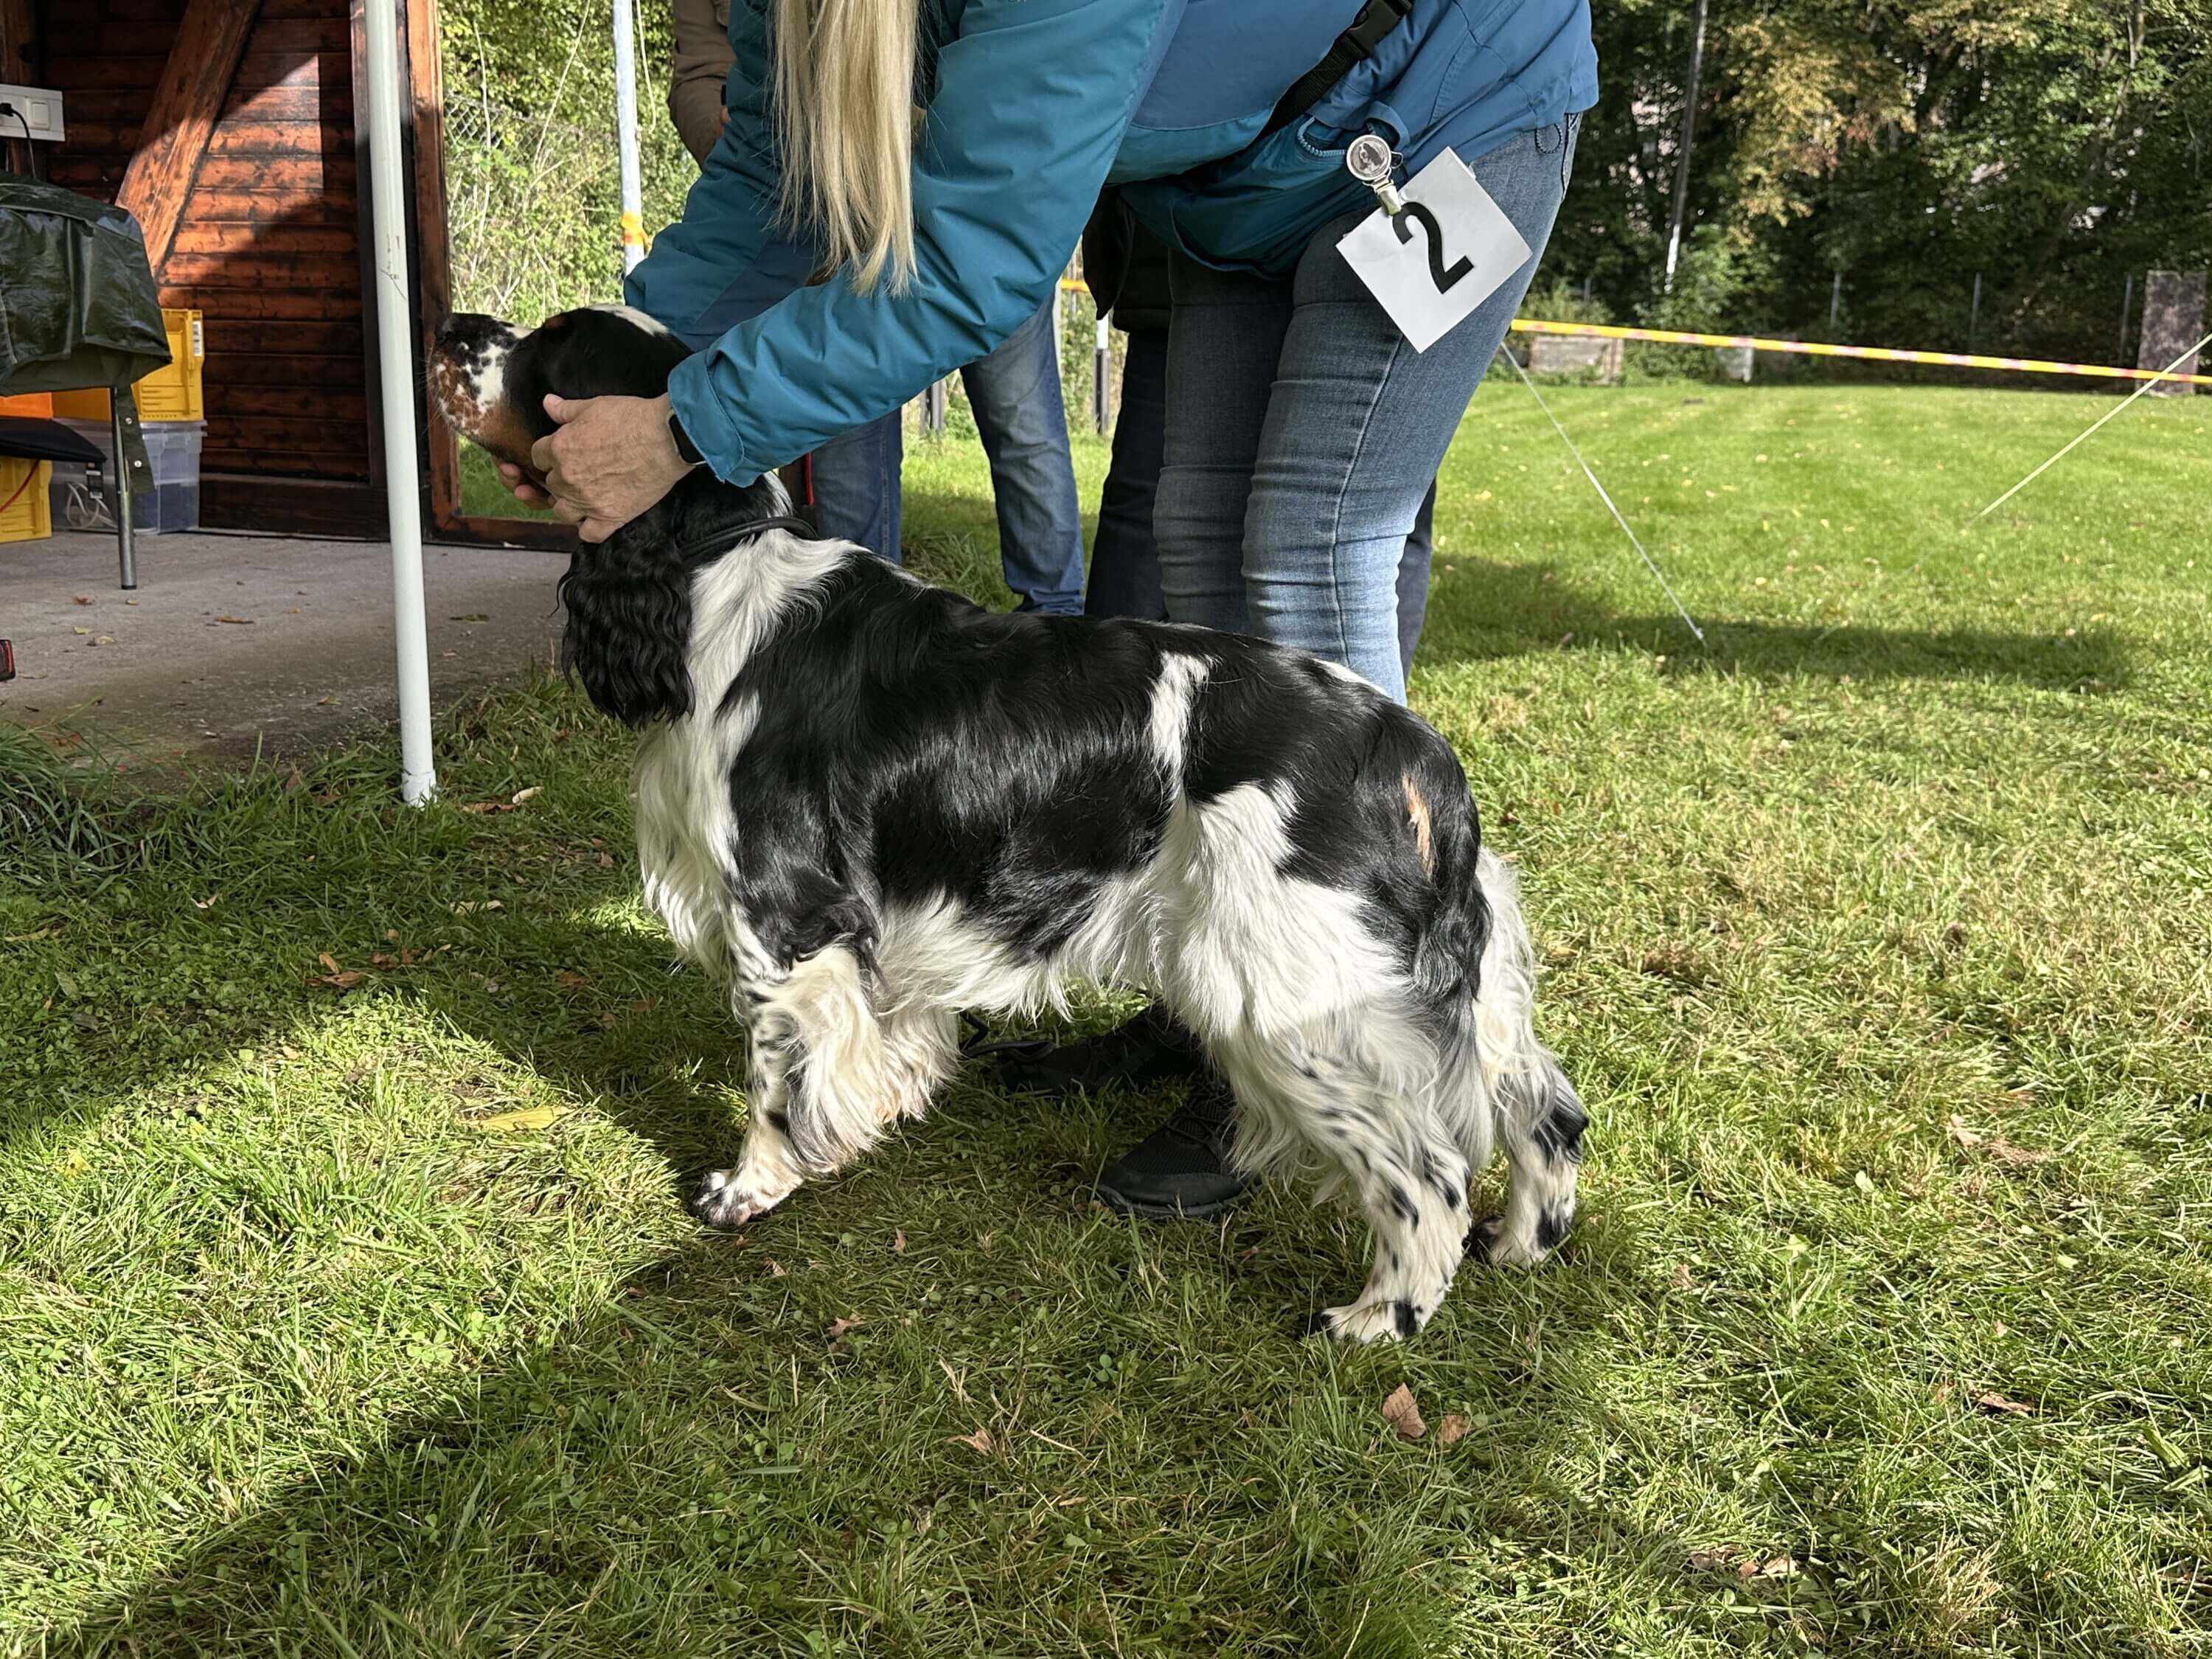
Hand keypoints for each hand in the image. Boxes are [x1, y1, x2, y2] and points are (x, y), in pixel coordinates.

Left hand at [528, 392, 694, 541]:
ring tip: (583, 497)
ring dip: (569, 504)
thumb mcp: (594, 406)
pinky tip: (596, 518)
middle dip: (561, 478)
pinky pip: (589, 534)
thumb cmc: (631, 418)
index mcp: (559, 449)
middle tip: (581, 472)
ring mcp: (588, 501)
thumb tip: (547, 403)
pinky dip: (589, 528)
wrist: (665, 439)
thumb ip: (566, 410)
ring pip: (563, 512)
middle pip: (551, 484)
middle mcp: (568, 479)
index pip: (538, 456)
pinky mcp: (611, 517)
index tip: (562, 453)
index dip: (549, 454)